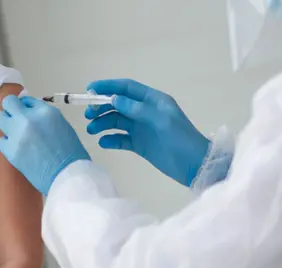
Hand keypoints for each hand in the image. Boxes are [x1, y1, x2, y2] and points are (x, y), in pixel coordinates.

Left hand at [0, 95, 89, 194]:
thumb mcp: (62, 125)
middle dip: (12, 109)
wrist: (67, 174)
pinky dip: (8, 143)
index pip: (27, 100)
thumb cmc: (70, 153)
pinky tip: (18, 148)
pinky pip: (1, 140)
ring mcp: (17, 134)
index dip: (26, 107)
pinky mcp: (10, 150)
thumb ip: (44, 116)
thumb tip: (31, 113)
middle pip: (8, 103)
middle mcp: (29, 119)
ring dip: (7, 123)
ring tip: (16, 133)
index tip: (27, 113)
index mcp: (45, 112)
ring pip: (0, 118)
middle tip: (17, 119)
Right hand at [85, 79, 208, 186]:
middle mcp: (145, 112)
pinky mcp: (140, 144)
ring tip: (91, 130)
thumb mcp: (161, 120)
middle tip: (87, 115)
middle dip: (101, 107)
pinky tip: (103, 143)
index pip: (126, 88)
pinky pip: (121, 139)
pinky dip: (110, 139)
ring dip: (103, 123)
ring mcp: (142, 129)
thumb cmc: (181, 139)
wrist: (194, 166)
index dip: (108, 86)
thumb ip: (137, 109)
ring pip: (117, 121)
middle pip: (118, 105)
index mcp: (153, 101)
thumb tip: (114, 99)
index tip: (89, 89)